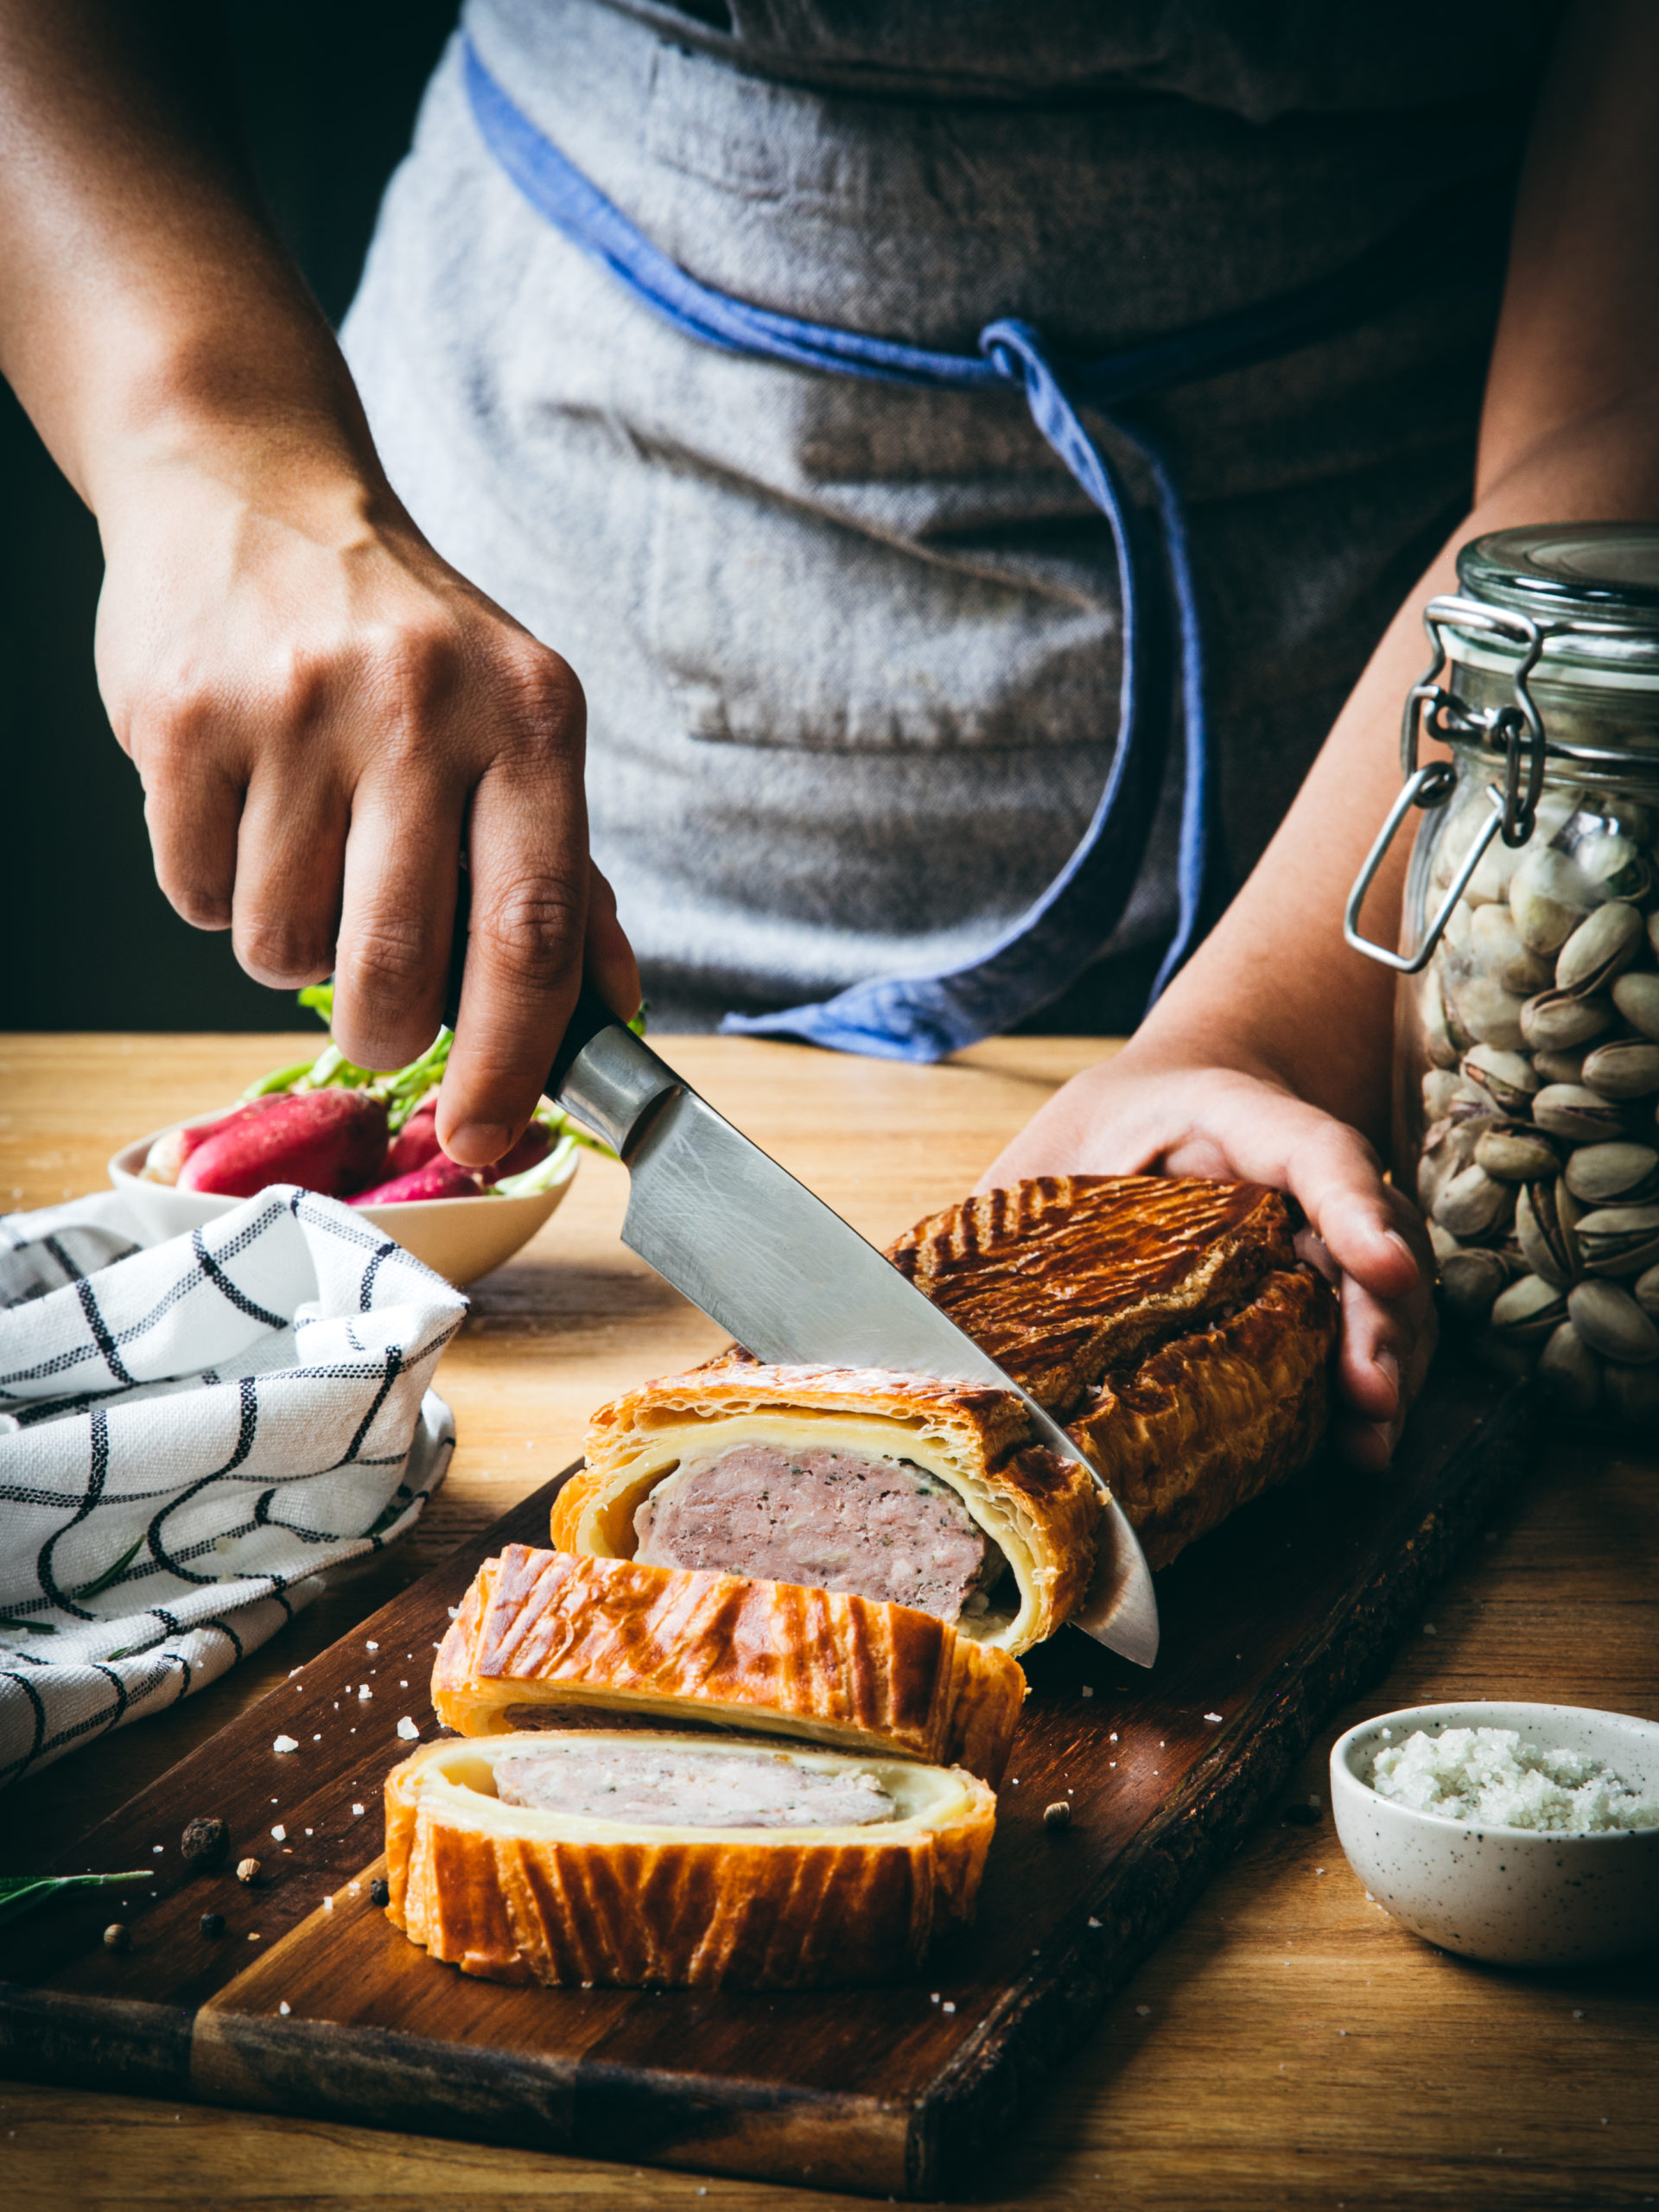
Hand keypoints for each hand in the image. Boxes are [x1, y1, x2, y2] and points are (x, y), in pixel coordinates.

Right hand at [95, 447, 638, 1165]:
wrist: (254, 487)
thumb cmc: (404, 636)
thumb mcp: (516, 724)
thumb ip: (568, 875)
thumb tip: (615, 1012)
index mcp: (529, 719)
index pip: (531, 932)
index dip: (513, 1061)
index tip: (488, 1138)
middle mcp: (417, 704)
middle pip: (397, 966)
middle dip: (386, 1035)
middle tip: (381, 1021)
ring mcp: (292, 706)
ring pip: (281, 946)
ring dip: (291, 947)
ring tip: (305, 858)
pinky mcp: (182, 714)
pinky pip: (196, 892)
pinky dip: (216, 888)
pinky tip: (241, 810)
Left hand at [979, 1049, 1435, 1468]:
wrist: (1165, 1104)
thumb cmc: (1102, 1134)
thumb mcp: (1044, 1156)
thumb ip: (991, 1214)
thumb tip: (892, 1292)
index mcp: (1233, 1115)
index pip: (1312, 1147)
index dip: (1350, 1205)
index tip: (1376, 1263)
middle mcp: (1298, 1173)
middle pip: (1367, 1235)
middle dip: (1379, 1316)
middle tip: (1370, 1392)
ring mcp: (1324, 1229)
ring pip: (1388, 1290)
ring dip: (1390, 1364)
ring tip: (1372, 1440)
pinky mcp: (1327, 1283)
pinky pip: (1372, 1328)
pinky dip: (1376, 1384)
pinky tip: (1360, 1446)